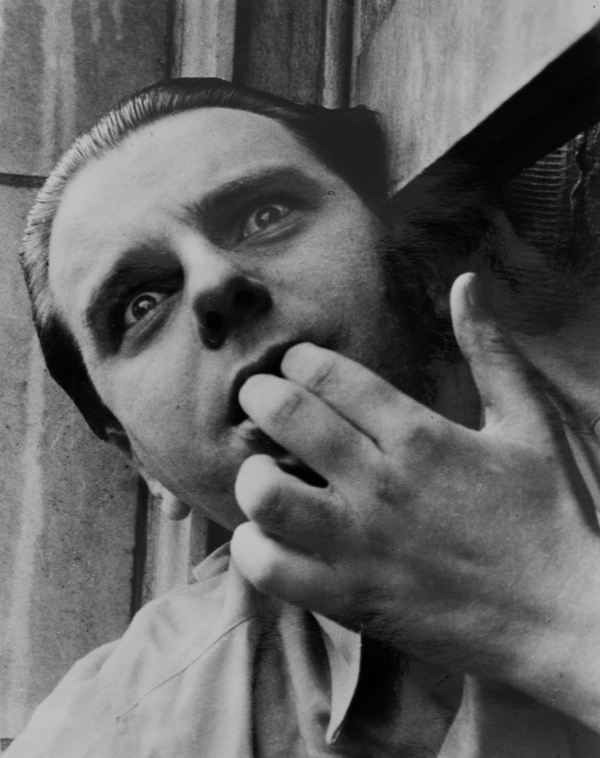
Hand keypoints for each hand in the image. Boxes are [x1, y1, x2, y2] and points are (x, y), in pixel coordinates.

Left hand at [231, 272, 599, 727]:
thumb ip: (491, 351)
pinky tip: (268, 537)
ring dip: (251, 474)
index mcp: (419, 434)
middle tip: (261, 402)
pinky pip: (270, 570)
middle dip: (258, 396)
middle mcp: (381, 482)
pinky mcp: (352, 599)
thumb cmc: (553, 516)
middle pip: (284, 414)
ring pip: (265, 492)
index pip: (327, 373)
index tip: (296, 367)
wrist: (567, 618)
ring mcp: (361, 543)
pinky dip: (253, 549)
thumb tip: (465, 281)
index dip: (297, 360)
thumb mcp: (531, 423)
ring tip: (265, 471)